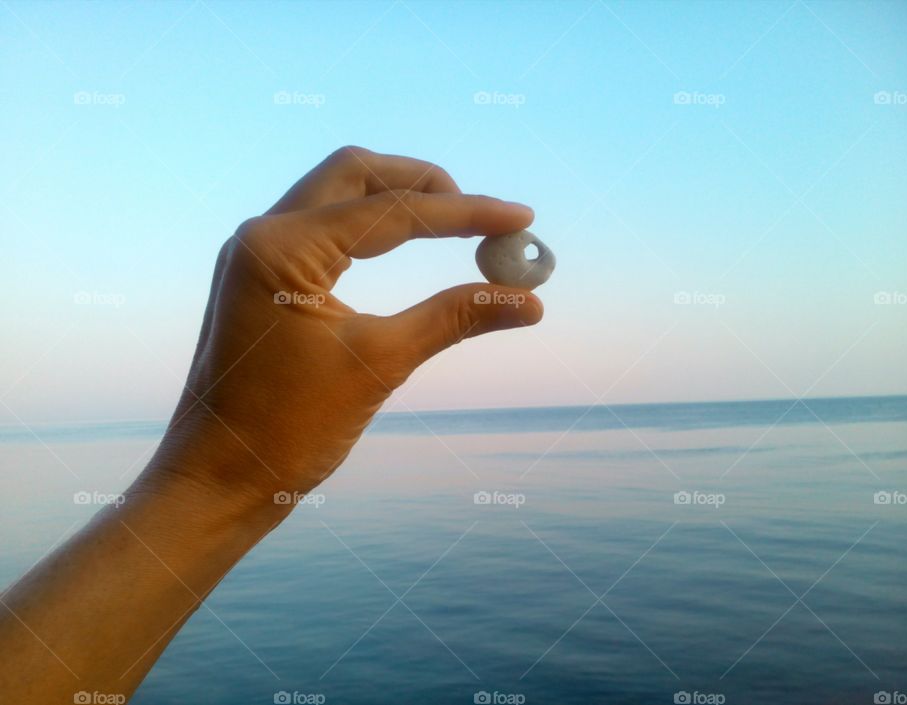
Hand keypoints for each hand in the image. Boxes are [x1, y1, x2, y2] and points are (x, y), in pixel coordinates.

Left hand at [142, 146, 542, 507]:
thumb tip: (528, 300)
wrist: (216, 481)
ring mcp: (255, 254)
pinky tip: (403, 243)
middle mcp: (262, 235)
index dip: (465, 213)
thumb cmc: (287, 431)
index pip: (392, 211)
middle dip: (425, 185)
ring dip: (396, 200)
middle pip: (357, 173)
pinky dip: (370, 228)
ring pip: (337, 194)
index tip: (521, 218)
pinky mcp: (260, 277)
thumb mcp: (380, 364)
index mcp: (282, 249)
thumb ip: (454, 317)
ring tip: (453, 223)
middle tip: (481, 213)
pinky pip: (322, 228)